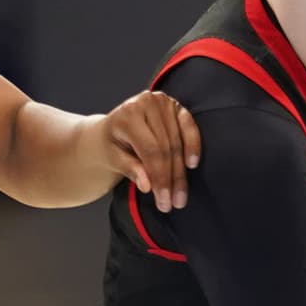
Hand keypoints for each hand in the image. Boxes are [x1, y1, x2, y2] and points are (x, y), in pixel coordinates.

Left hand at [93, 89, 199, 208]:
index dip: (159, 178)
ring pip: (178, 143)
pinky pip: (190, 126)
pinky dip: (193, 145)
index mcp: (129, 114)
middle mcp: (147, 102)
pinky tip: (192, 164)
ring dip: (181, 172)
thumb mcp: (114, 158)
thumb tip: (148, 186)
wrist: (113, 128)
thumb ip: (130, 169)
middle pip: (166, 148)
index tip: (163, 202)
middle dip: (171, 179)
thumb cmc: (112, 144)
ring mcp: (164, 102)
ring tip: (180, 196)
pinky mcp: (176, 106)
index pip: (150, 150)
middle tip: (174, 203)